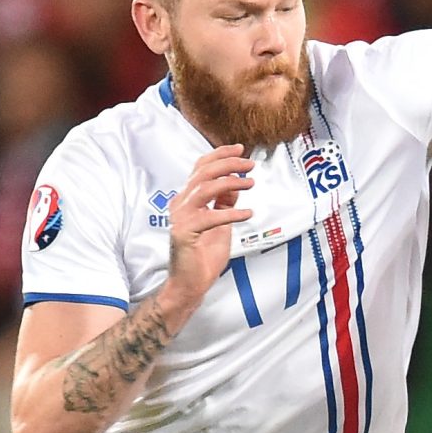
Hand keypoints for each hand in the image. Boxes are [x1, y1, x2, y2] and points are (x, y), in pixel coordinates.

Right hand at [165, 144, 254, 304]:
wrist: (190, 283)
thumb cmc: (203, 255)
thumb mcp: (220, 222)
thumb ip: (224, 202)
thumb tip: (237, 184)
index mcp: (187, 199)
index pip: (201, 168)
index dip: (220, 155)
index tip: (240, 150)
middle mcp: (181, 204)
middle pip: (203, 172)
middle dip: (229, 164)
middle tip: (250, 164)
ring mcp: (181, 217)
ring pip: (205, 188)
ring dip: (231, 182)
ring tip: (251, 183)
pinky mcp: (185, 232)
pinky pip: (210, 217)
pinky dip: (231, 213)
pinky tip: (247, 213)